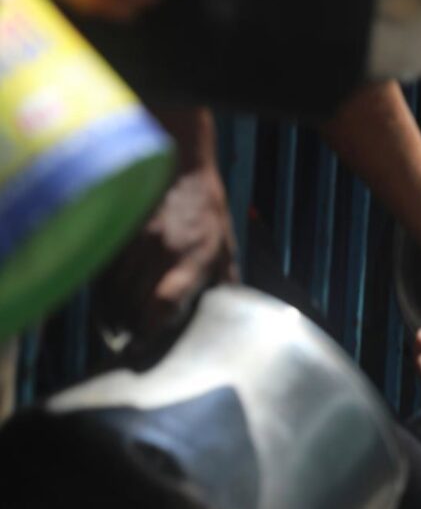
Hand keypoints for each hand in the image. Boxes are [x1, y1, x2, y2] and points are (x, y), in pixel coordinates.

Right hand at [95, 111, 237, 352]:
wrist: (178, 163)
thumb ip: (224, 279)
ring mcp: (134, 241)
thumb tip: (231, 311)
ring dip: (114, 315)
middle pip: (133, 303)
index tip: (148, 345)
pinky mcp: (115, 233)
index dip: (152, 327)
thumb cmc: (205, 207)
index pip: (163, 301)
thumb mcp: (224, 242)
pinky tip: (109, 304)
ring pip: (113, 291)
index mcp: (193, 255)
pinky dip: (102, 294)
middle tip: (133, 344)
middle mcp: (161, 250)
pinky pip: (101, 274)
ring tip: (120, 328)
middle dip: (131, 329)